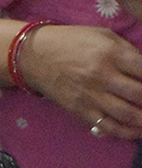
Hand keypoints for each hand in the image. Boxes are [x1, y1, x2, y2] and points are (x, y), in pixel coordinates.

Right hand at [19, 20, 141, 139]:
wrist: (36, 57)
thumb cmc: (72, 42)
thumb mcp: (102, 35)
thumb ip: (126, 50)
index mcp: (110, 53)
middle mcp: (102, 76)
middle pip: (139, 93)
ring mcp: (91, 96)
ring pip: (126, 114)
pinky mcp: (81, 110)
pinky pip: (107, 126)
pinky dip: (125, 132)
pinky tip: (135, 131)